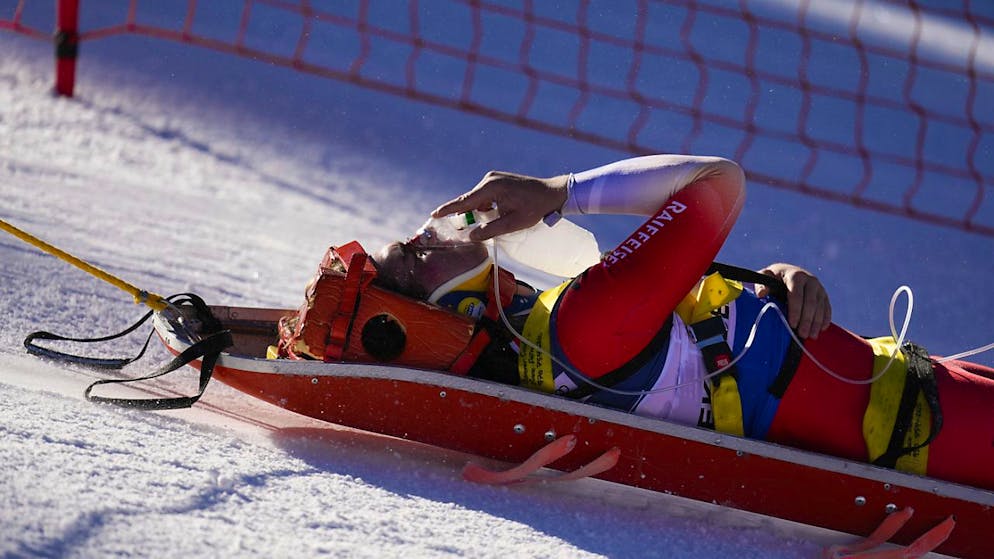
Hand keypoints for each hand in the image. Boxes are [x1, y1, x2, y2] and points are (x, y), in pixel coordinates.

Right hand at [432, 171, 568, 240]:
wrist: (552, 193)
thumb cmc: (535, 208)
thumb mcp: (513, 223)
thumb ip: (490, 230)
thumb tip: (470, 236)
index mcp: (491, 188)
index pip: (464, 201)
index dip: (448, 209)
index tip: (434, 214)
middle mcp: (489, 180)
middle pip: (470, 201)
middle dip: (468, 215)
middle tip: (469, 228)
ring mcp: (493, 179)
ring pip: (478, 200)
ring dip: (481, 213)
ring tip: (500, 219)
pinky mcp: (498, 181)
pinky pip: (485, 197)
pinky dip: (487, 207)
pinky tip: (501, 214)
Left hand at [756, 263, 831, 338]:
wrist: (788, 273)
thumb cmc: (774, 278)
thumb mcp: (766, 277)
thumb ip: (762, 284)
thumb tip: (761, 293)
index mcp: (795, 276)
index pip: (796, 294)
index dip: (795, 310)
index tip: (792, 324)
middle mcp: (810, 280)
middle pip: (810, 302)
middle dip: (807, 320)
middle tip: (802, 334)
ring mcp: (819, 288)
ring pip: (820, 306)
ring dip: (817, 322)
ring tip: (812, 336)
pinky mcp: (824, 295)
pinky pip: (827, 307)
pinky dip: (825, 319)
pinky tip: (822, 329)